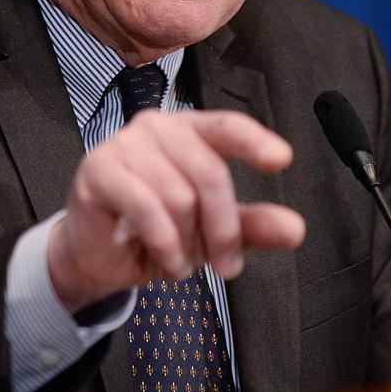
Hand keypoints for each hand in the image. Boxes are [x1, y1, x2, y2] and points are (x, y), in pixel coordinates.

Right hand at [46, 109, 305, 313]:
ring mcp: (125, 144)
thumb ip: (251, 225)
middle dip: (223, 228)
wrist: (96, 254)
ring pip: (178, 195)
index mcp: (190, 132)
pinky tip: (163, 256)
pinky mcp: (99, 168)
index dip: (255, 141)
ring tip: (178, 258)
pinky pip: (146, 206)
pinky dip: (163, 241)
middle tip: (226, 264)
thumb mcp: (210, 231)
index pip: (227, 127)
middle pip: (209, 172)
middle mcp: (158, 128)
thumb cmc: (154, 231)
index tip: (281, 159)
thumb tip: (293, 228)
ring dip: (185, 242)